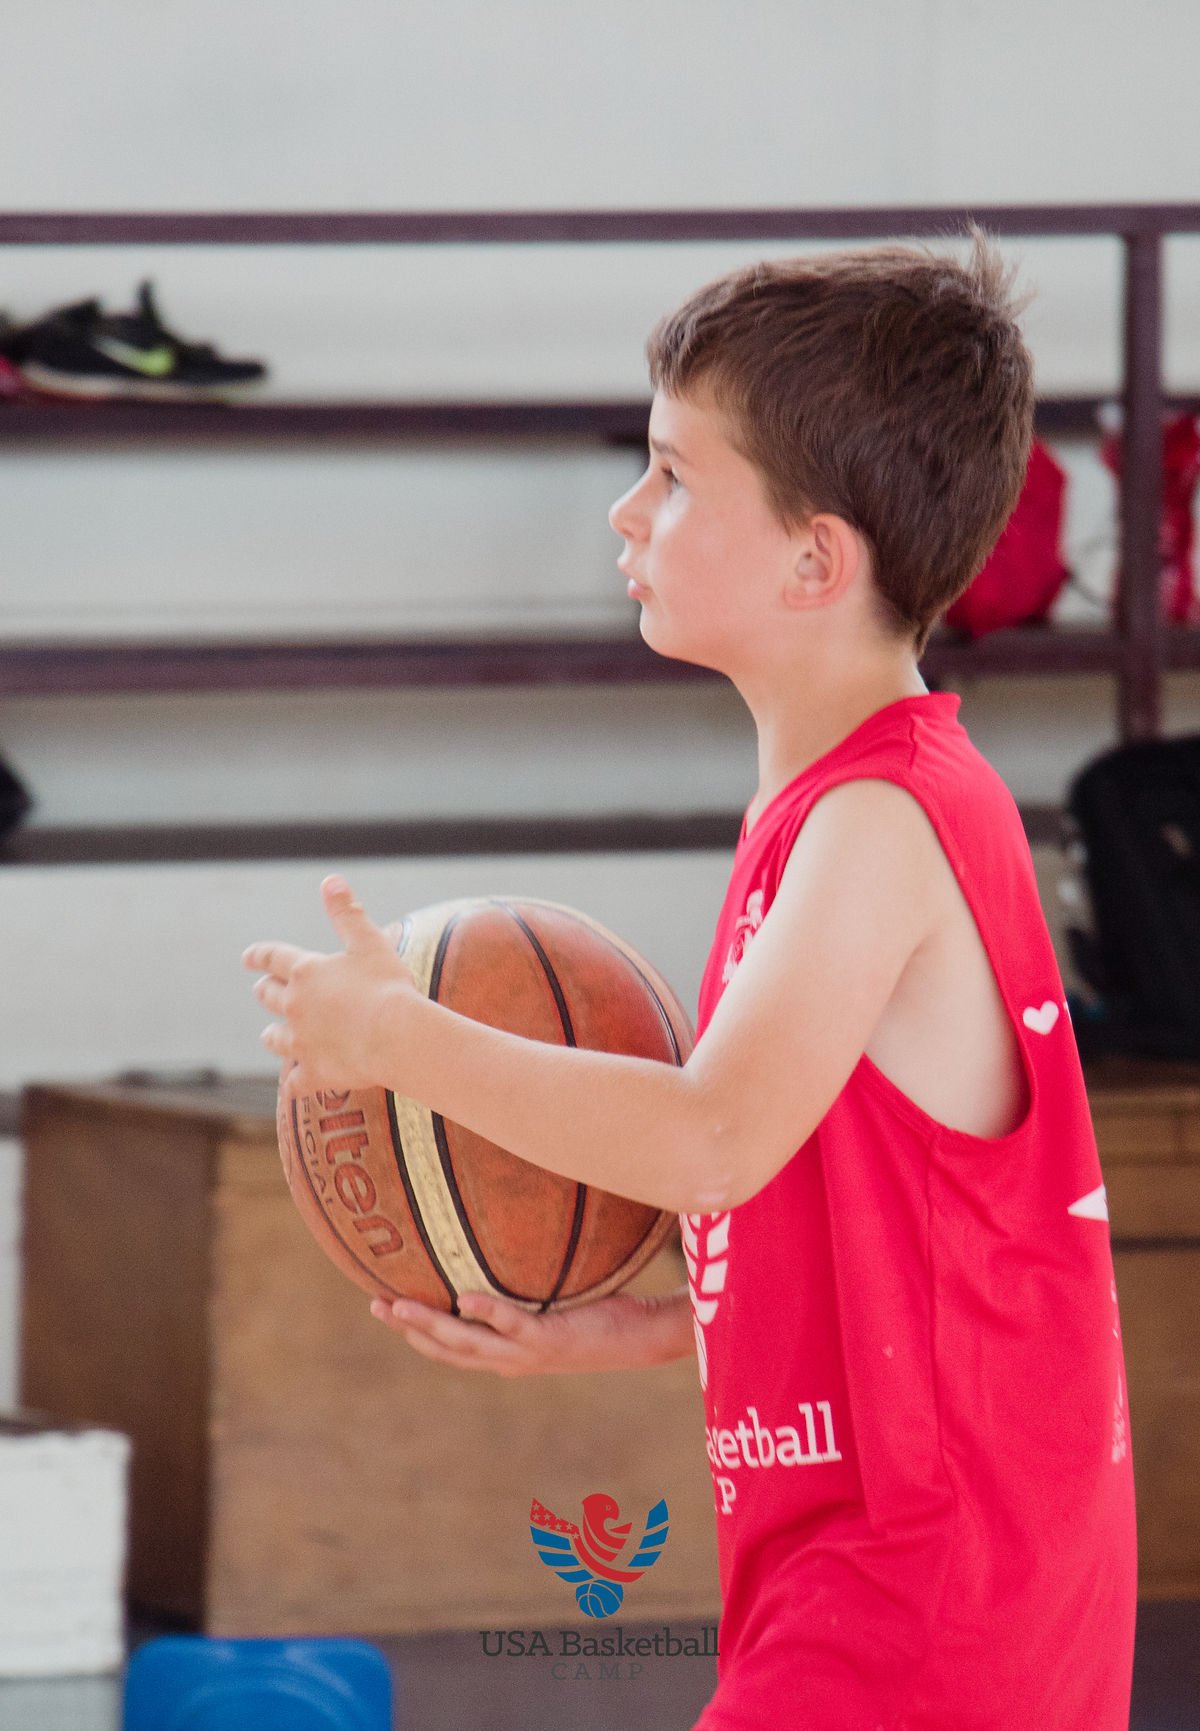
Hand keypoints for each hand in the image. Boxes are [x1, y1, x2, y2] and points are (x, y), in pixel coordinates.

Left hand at [242, 875, 412, 1095]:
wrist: (396, 1036)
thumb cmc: (387, 986)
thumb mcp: (369, 942)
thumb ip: (347, 913)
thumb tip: (330, 880)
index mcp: (306, 972)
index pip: (272, 958)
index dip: (258, 955)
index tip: (247, 957)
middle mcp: (295, 1006)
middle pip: (269, 997)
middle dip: (265, 991)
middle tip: (261, 990)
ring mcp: (301, 1042)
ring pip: (274, 1039)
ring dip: (272, 1035)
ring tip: (270, 1036)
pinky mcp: (314, 1072)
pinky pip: (295, 1081)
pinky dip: (294, 1080)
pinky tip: (294, 1082)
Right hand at [370, 1286, 693, 1377]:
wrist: (644, 1338)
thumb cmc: (602, 1315)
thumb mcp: (556, 1303)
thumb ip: (529, 1289)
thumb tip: (505, 1244)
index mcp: (507, 1354)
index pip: (450, 1349)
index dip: (416, 1333)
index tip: (385, 1308)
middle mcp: (512, 1360)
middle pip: (447, 1350)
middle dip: (409, 1329)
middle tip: (375, 1305)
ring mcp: (529, 1352)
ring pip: (467, 1343)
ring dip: (430, 1326)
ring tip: (398, 1305)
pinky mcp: (552, 1339)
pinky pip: (513, 1324)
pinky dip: (488, 1312)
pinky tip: (465, 1296)